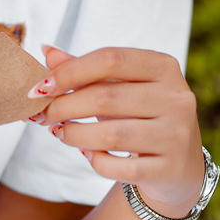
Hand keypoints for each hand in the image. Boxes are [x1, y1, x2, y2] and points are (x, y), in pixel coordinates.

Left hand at [29, 45, 205, 217]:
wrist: (179, 163)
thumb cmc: (140, 114)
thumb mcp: (119, 86)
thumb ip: (84, 68)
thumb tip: (46, 50)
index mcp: (163, 66)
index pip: (110, 59)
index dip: (69, 72)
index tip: (40, 87)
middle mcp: (176, 98)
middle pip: (105, 97)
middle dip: (63, 107)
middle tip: (43, 115)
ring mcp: (176, 135)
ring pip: (110, 135)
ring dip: (74, 134)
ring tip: (60, 132)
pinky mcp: (169, 168)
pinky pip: (118, 168)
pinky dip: (94, 160)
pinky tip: (87, 153)